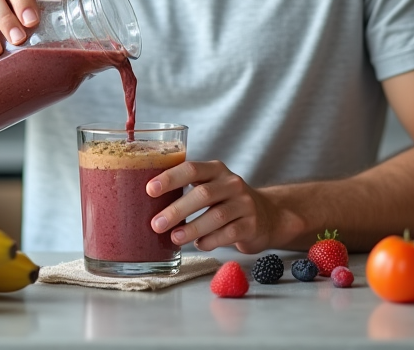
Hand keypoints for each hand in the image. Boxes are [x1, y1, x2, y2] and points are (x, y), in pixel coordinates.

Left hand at [147, 160, 295, 253]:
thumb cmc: (225, 201)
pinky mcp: (252, 225)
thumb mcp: (210, 187)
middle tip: (156, 224)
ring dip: (192, 228)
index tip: (149, 190)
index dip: (170, 178)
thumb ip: (187, 191)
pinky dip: (211, 240)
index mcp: (216, 170)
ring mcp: (244, 204)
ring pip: (217, 216)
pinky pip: (229, 233)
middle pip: (203, 194)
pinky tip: (198, 245)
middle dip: (177, 210)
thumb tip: (147, 205)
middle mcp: (232, 183)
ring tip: (174, 238)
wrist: (267, 216)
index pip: (191, 168)